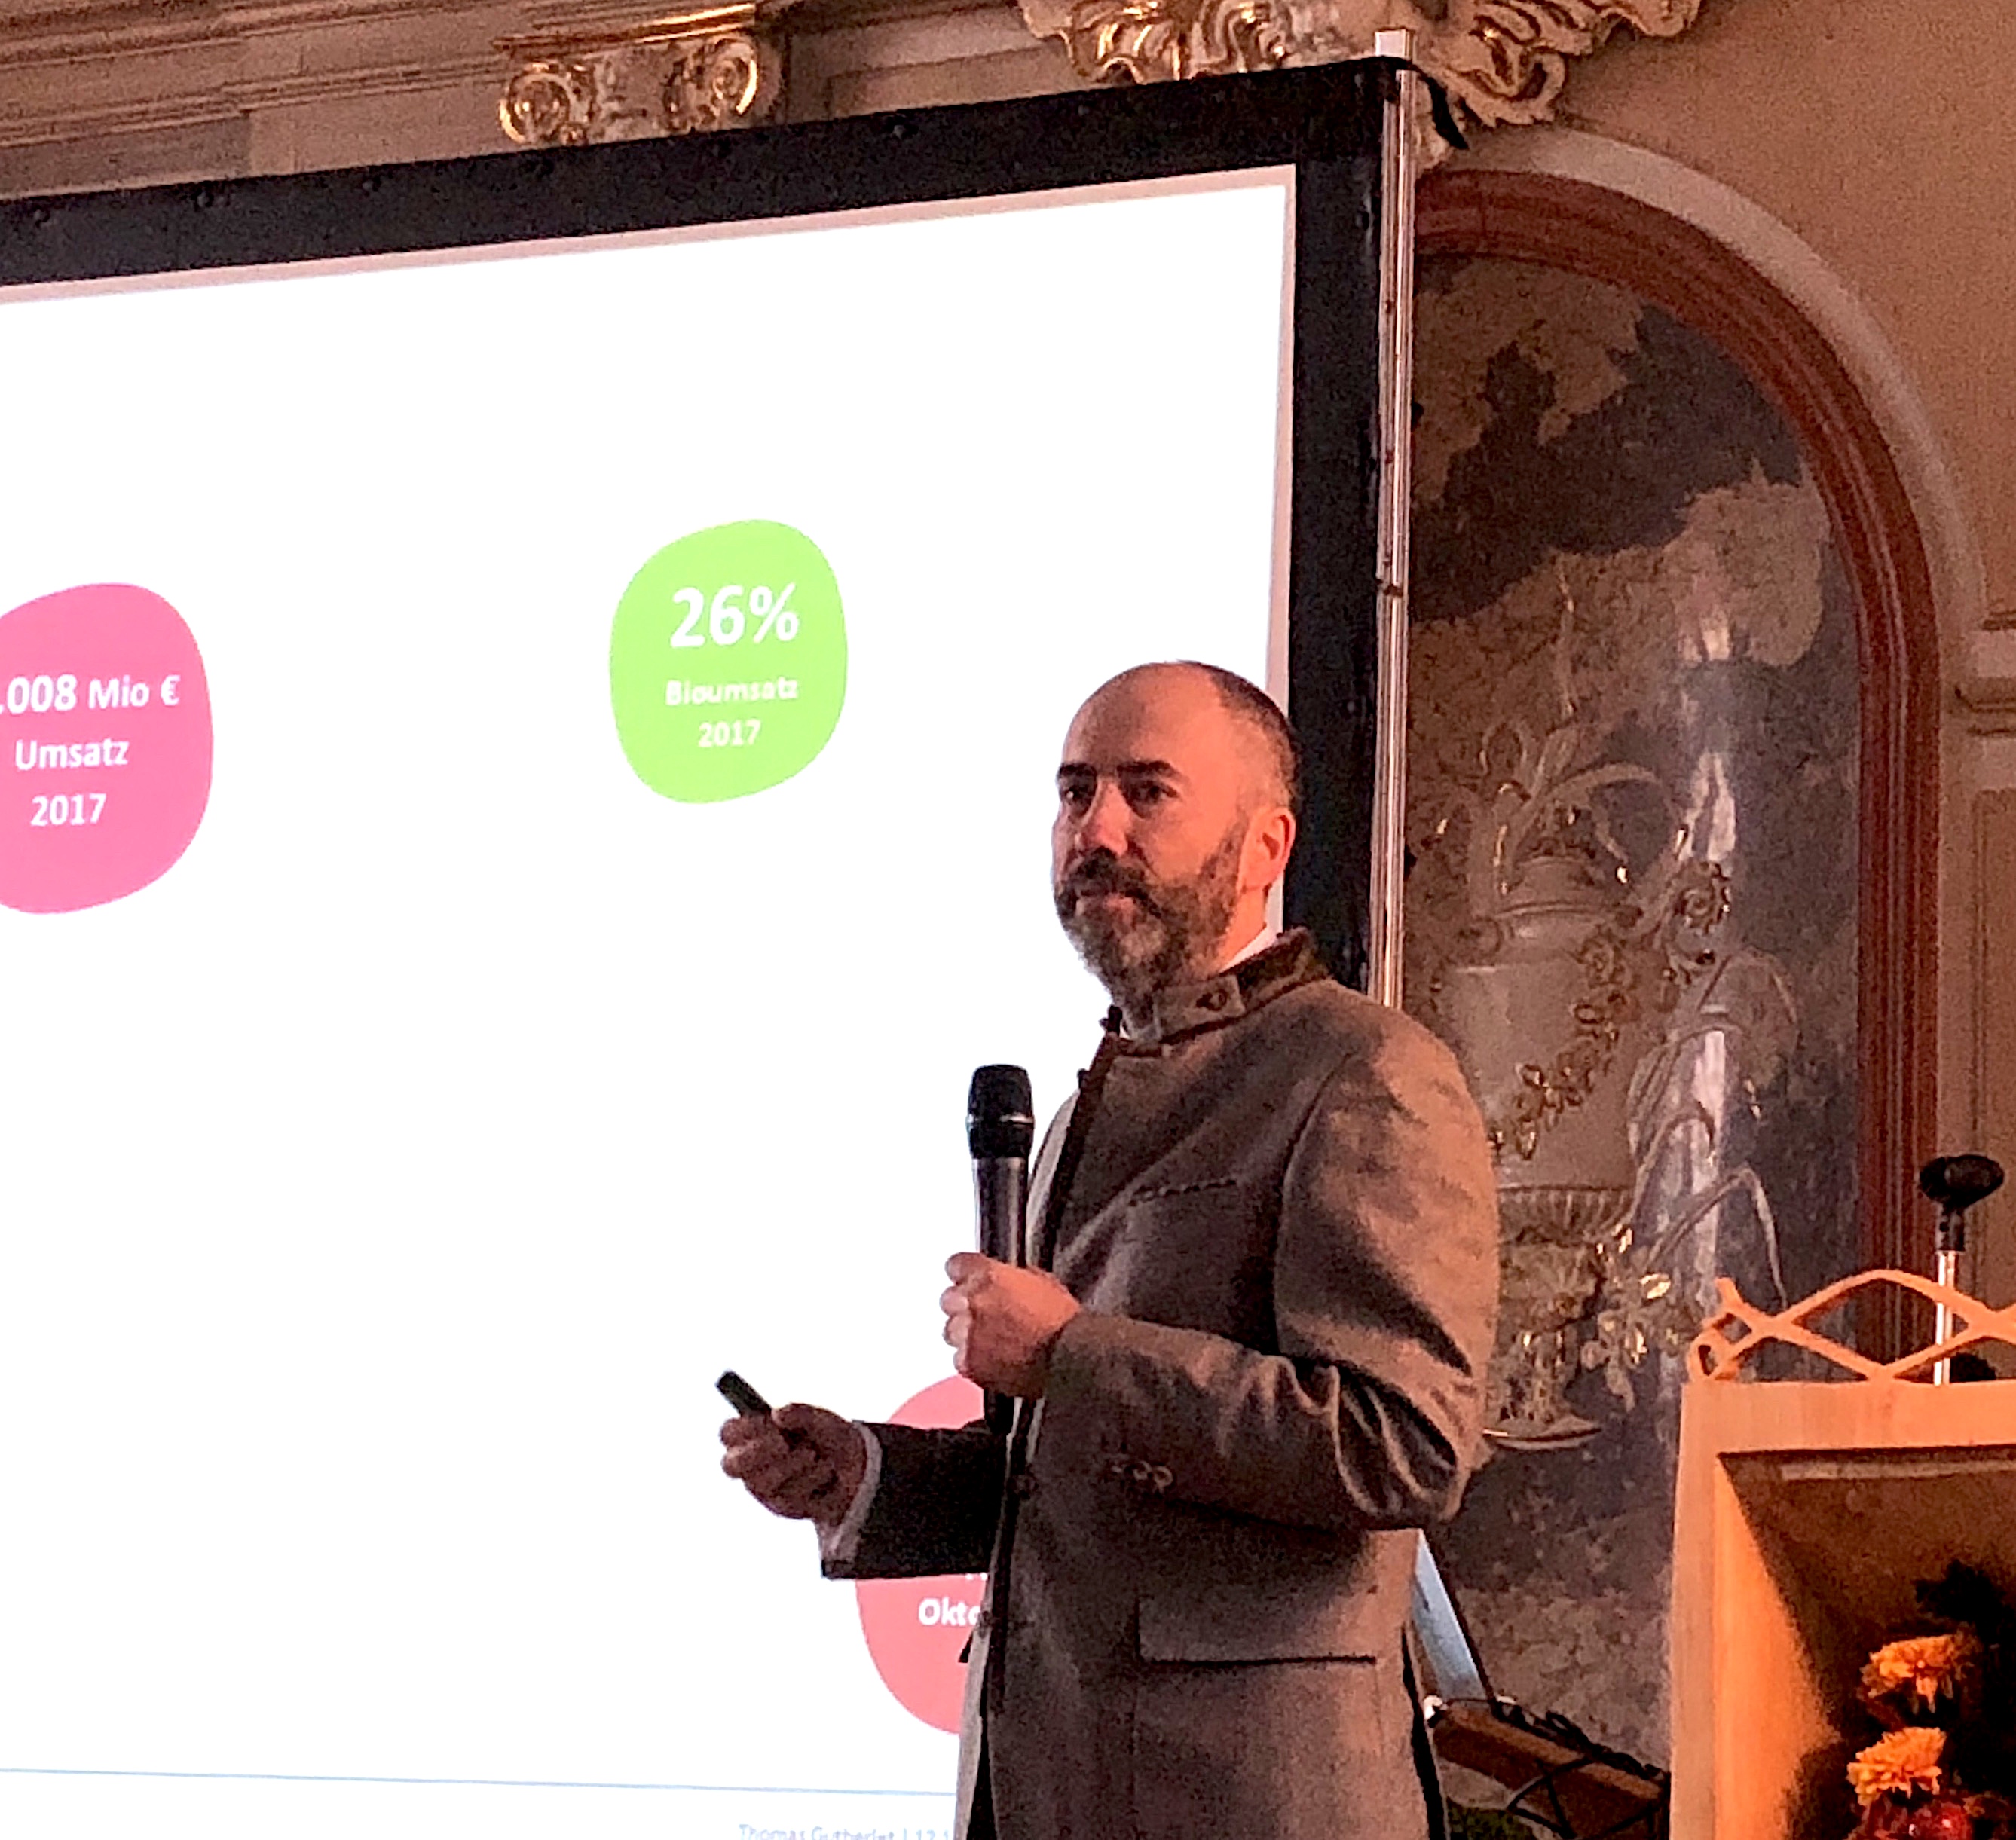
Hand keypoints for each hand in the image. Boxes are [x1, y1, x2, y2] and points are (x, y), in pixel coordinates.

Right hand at [720, 1403, 866, 1527]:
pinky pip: (788, 1498)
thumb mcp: (821, 1419)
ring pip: (763, 1482)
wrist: (856, 1468)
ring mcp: (764, 1487)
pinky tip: (824, 1472)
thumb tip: (778, 1414)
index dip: (743, 1428)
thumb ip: (800, 1413)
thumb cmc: (828, 1437)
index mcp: (753, 1434)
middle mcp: (752, 1462)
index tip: (769, 1422)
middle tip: (782, 1444)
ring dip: (793, 1465)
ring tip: (813, 1455)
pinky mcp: (780, 1506)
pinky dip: (810, 1480)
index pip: (729, 1433)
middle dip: (757, 1453)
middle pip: (731, 1465)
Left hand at [942, 1253, 1080, 1397]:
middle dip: (963, 1305)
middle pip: (948, 1299)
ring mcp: (968, 1334)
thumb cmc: (1062, 1321)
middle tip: (984, 1314)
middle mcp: (973, 1302)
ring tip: (990, 1341)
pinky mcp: (970, 1363)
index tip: (969, 1279)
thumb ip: (1012, 1277)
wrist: (1067, 1356)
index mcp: (989, 1276)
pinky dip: (972, 1360)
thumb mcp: (1042, 1281)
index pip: (956, 1265)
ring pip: (950, 1330)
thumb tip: (1005, 1279)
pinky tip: (992, 1360)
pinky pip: (960, 1359)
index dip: (964, 1273)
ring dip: (965, 1333)